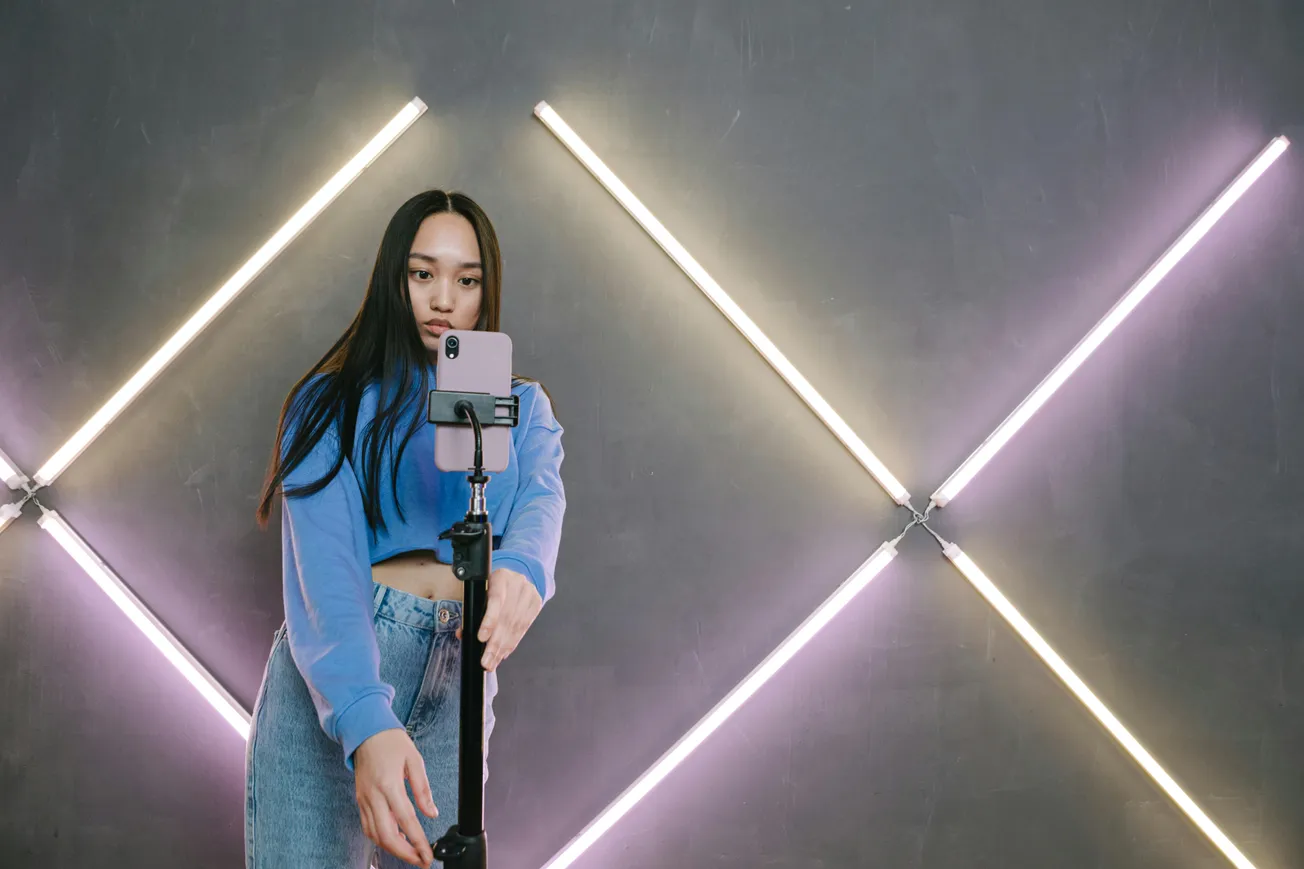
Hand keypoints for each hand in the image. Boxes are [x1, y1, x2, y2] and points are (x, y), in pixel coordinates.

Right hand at [353, 729, 436, 867]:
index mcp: (389, 785)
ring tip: (411, 854)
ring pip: (375, 835)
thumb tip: (432, 813)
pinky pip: (367, 827)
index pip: (406, 820)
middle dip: (405, 854)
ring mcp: (364, 800)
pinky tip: (394, 840)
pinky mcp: (360, 801)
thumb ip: (423, 789)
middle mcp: (374, 796)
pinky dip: (380, 839)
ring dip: (392, 849)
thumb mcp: (414, 760)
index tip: (428, 856)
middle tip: (421, 861)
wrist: (365, 731)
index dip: (418, 842)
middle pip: (386, 835)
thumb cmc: (391, 742)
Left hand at [460, 567, 541, 670]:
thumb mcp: (481, 592)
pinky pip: (524, 628)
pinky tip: (504, 653)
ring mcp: (529, 593)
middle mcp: (517, 583)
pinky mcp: (536, 603)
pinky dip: (512, 643)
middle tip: (486, 661)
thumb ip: (472, 610)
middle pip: (506, 618)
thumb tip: (462, 633)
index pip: (495, 600)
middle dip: (495, 644)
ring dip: (503, 648)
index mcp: (500, 577)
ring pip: (515, 626)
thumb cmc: (493, 587)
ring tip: (493, 662)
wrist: (514, 578)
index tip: (481, 638)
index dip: (489, 621)